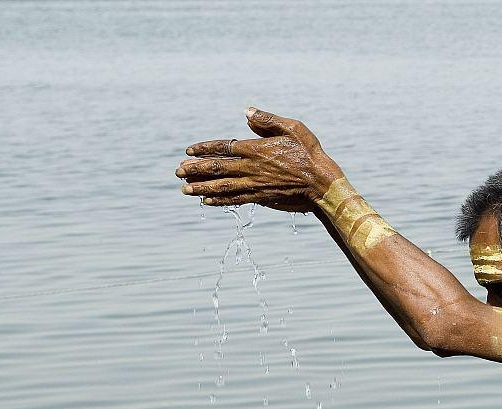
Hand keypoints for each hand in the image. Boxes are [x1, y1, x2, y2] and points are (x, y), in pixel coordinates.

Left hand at [176, 108, 340, 212]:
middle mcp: (252, 168)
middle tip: (178, 171)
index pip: (223, 147)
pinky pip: (236, 200)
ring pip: (222, 187)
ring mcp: (256, 185)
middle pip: (217, 168)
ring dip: (202, 188)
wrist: (323, 183)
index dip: (204, 149)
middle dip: (195, 169)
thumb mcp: (293, 128)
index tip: (188, 150)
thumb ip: (267, 120)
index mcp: (256, 149)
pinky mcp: (262, 198)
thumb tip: (246, 112)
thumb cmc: (310, 153)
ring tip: (185, 189)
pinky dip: (220, 201)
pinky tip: (207, 202)